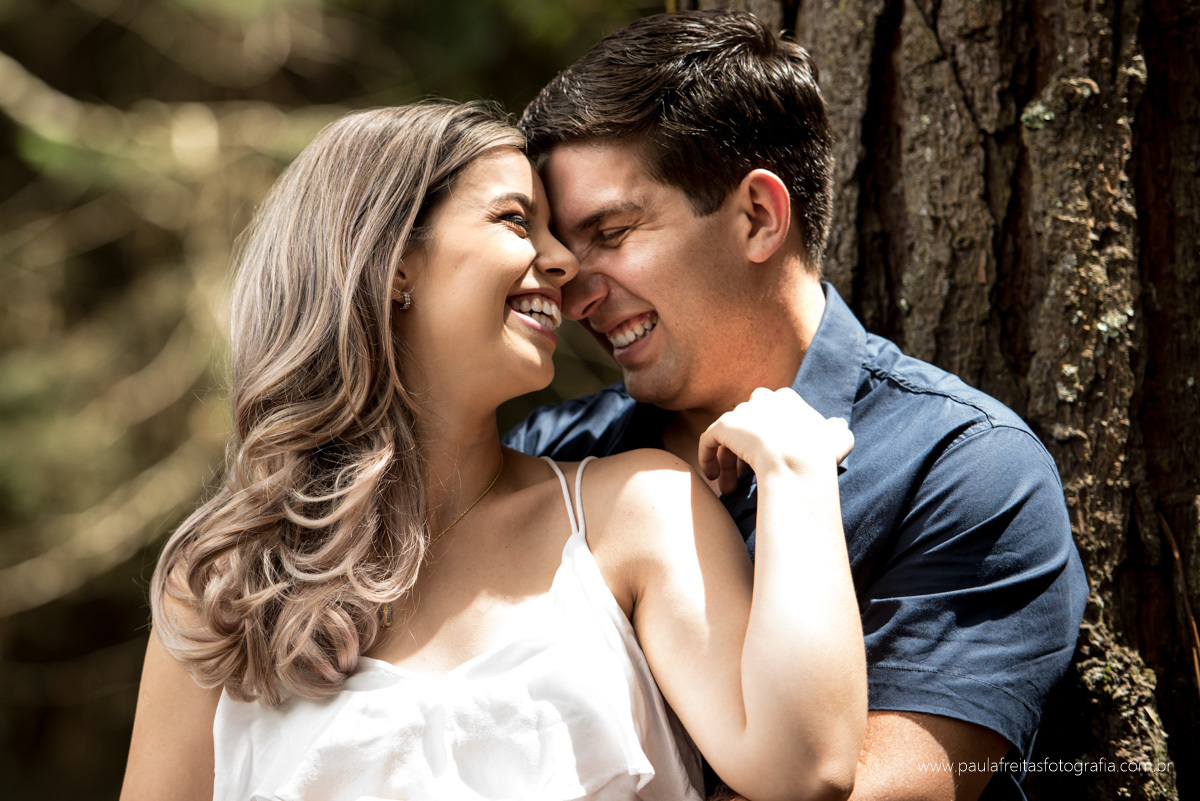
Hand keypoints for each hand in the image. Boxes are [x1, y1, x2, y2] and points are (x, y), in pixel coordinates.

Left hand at [698, 387, 852, 494]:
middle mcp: (763, 399)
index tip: (769, 460)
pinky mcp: (724, 425)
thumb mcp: (839, 438)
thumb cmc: (820, 455)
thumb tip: (836, 425)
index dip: (768, 439)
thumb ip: (836, 429)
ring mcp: (743, 411)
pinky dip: (707, 456)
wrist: (799, 461)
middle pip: (748, 426)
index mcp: (787, 399)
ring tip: (729, 489)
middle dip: (746, 450)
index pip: (771, 416)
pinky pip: (708, 439)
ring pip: (729, 437)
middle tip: (745, 477)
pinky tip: (712, 476)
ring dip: (728, 463)